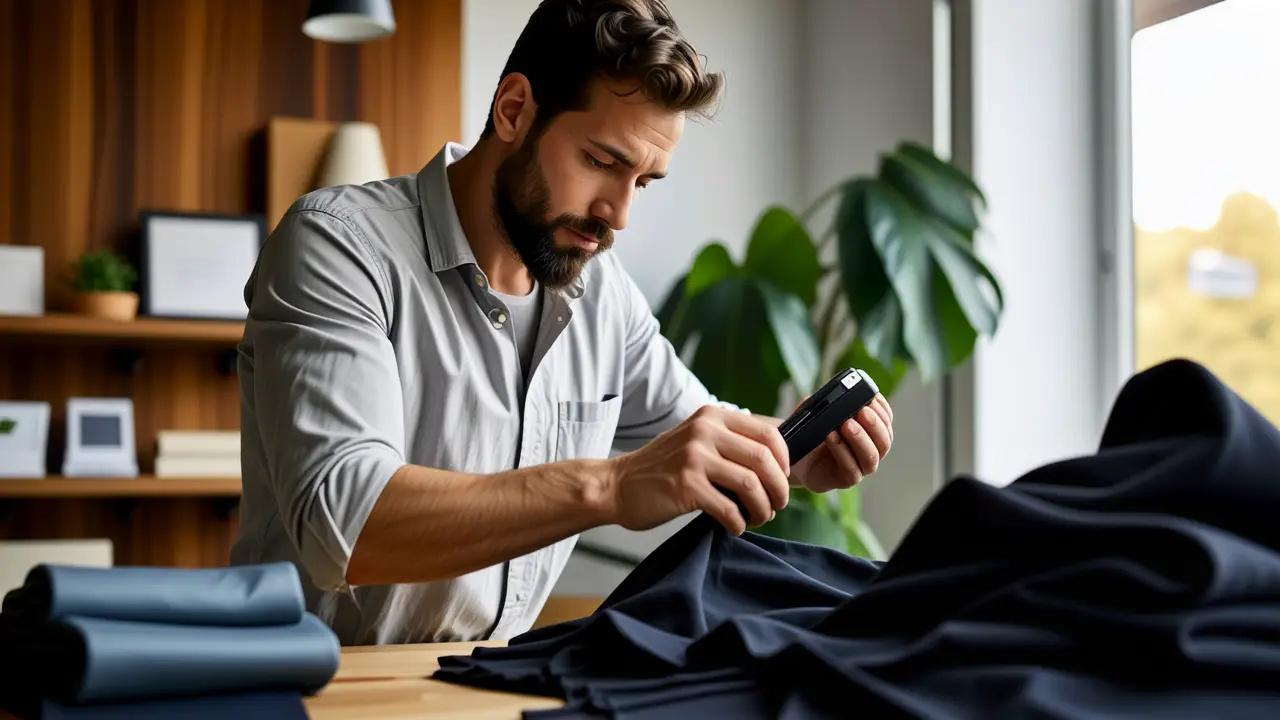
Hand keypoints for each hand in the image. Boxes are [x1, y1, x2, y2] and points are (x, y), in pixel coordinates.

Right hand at [602, 405, 790, 535]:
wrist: (617, 485)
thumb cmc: (661, 468)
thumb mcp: (695, 440)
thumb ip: (728, 442)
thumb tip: (775, 463)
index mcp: (712, 417)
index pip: (767, 433)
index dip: (784, 460)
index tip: (783, 479)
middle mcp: (704, 431)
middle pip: (764, 459)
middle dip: (779, 488)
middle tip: (778, 504)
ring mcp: (694, 458)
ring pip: (751, 484)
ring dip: (763, 507)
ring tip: (758, 517)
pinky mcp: (686, 486)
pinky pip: (729, 509)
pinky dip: (739, 523)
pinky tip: (735, 527)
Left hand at [790, 394, 893, 491]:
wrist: (797, 458)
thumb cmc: (812, 433)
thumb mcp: (817, 413)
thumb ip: (825, 402)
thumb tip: (829, 393)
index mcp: (871, 432)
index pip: (886, 421)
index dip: (882, 409)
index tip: (872, 397)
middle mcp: (871, 450)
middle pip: (884, 441)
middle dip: (875, 424)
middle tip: (862, 411)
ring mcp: (861, 467)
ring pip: (871, 456)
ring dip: (860, 439)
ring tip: (846, 424)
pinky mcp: (847, 480)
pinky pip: (851, 469)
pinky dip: (842, 452)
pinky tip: (832, 437)